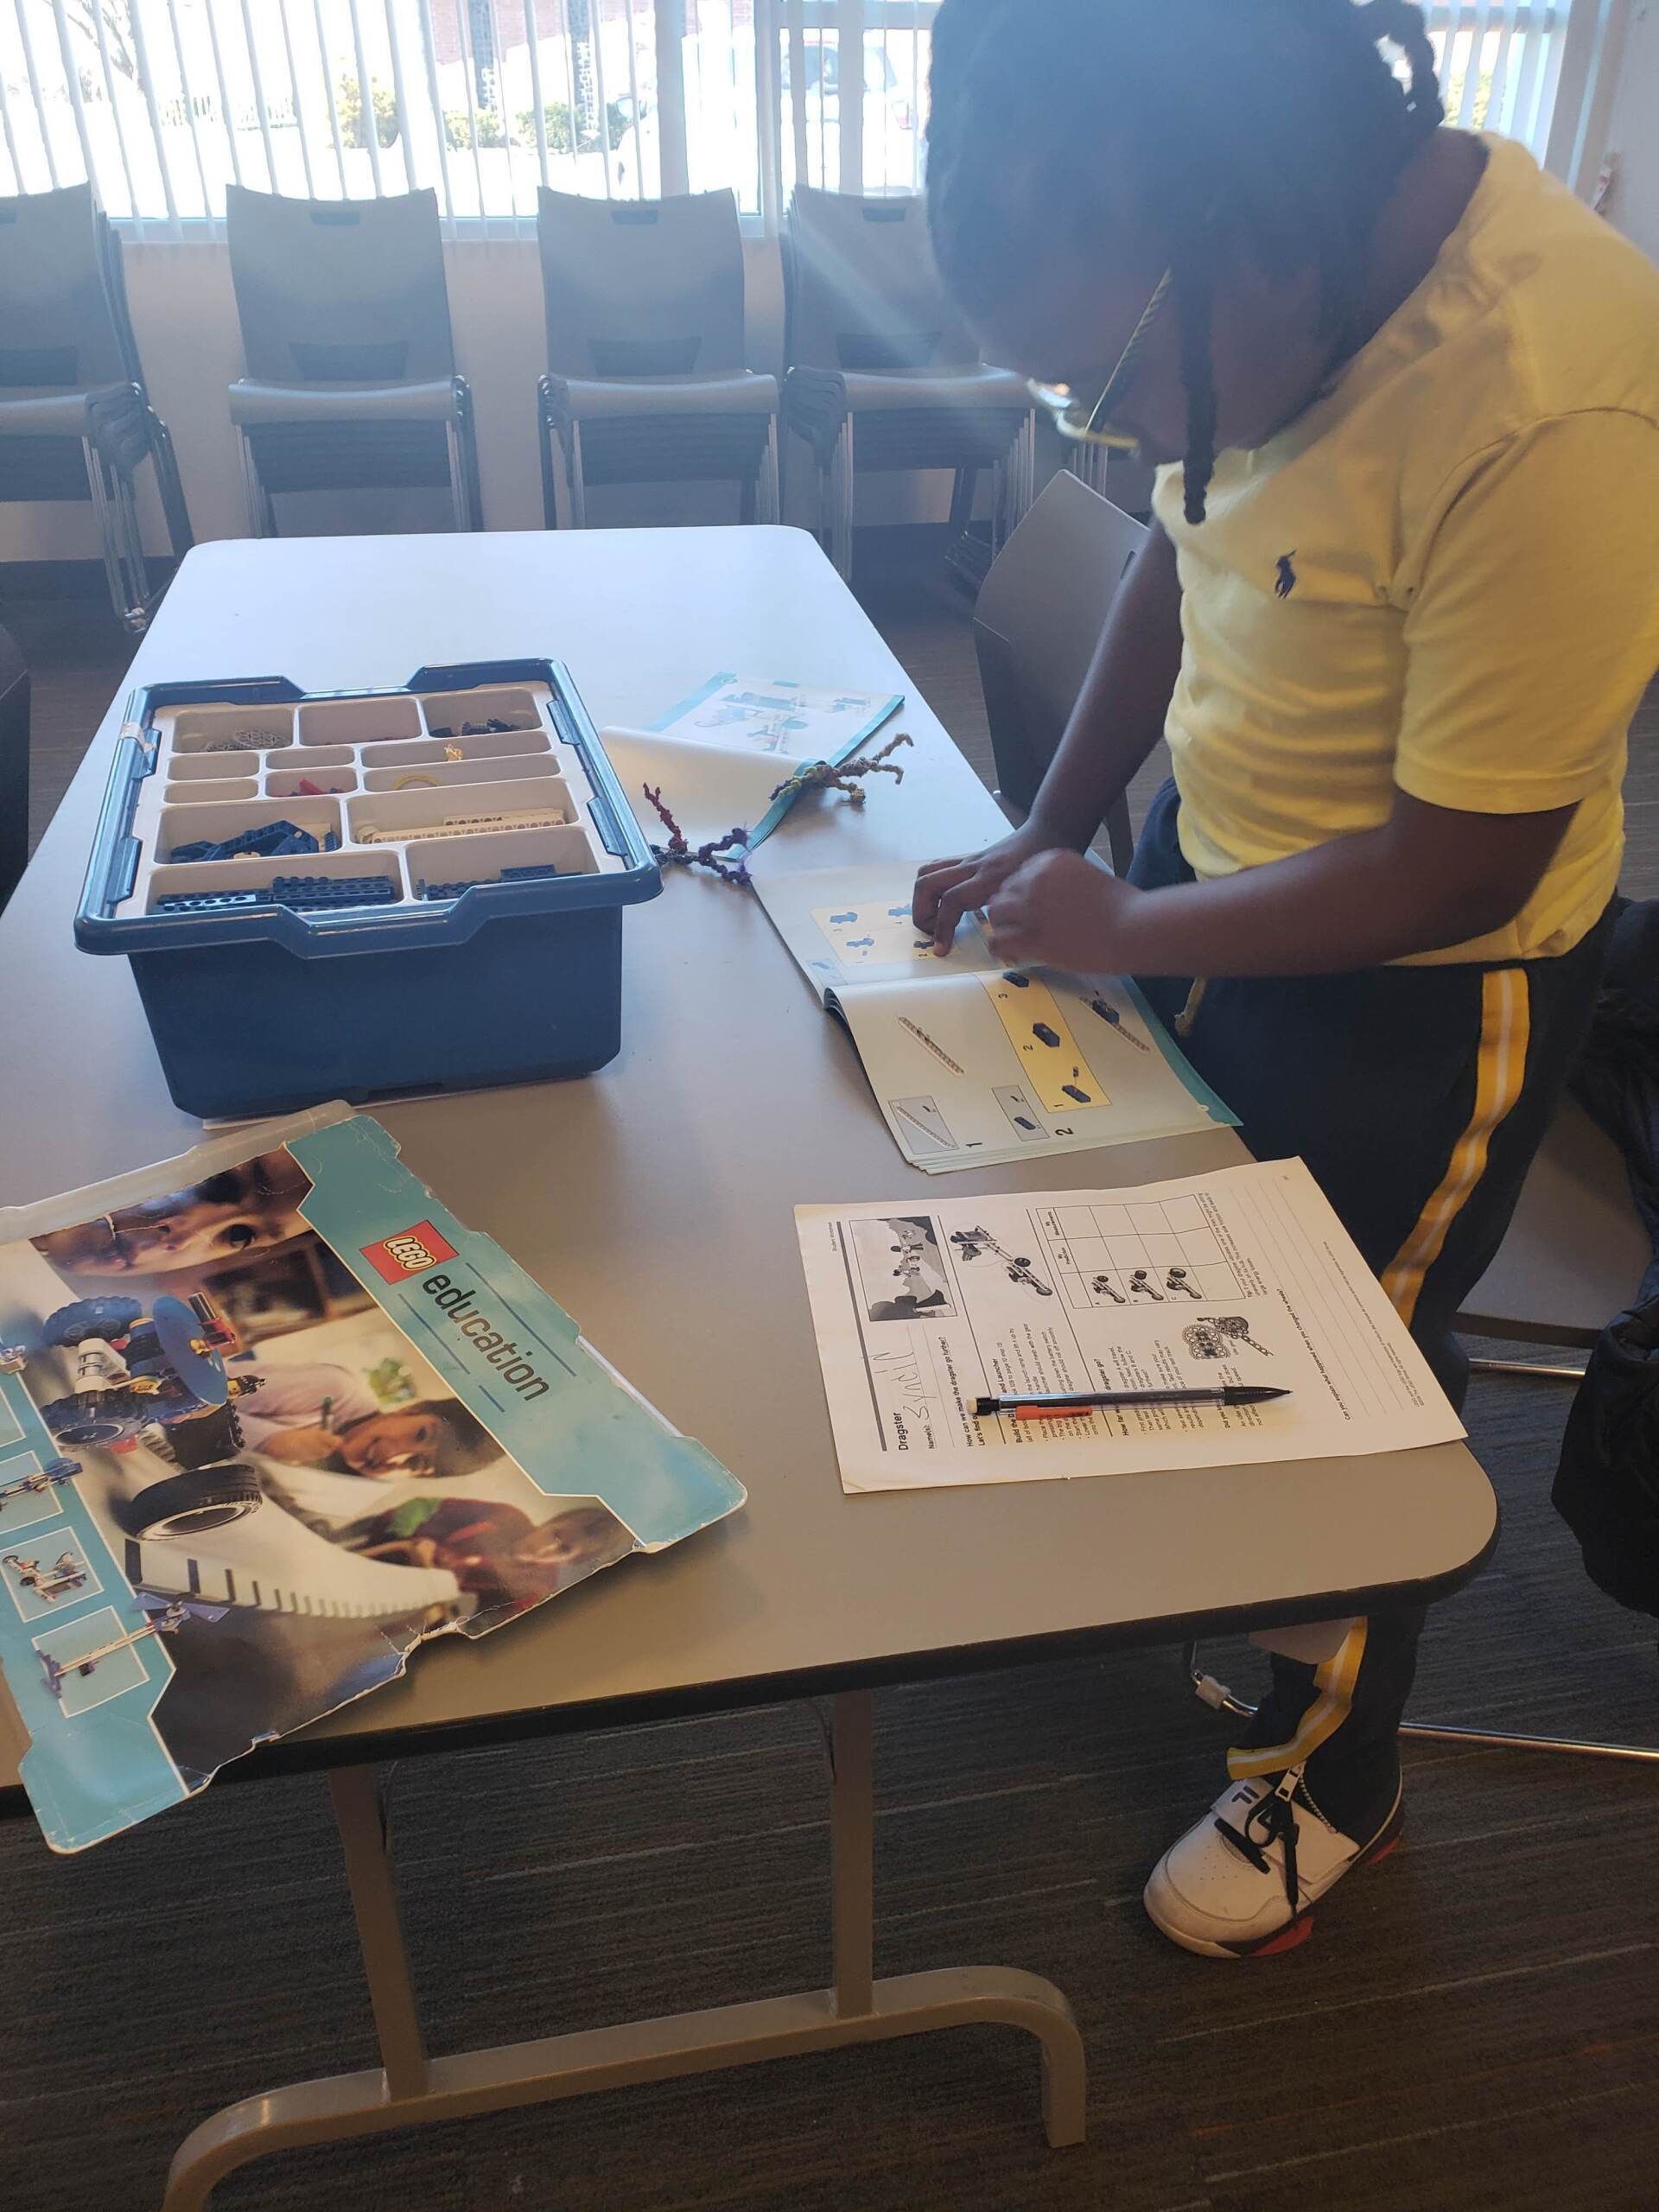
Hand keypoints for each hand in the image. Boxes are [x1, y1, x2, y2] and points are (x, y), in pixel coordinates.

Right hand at [912, 823, 1076, 951]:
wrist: (1048, 829)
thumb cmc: (1045, 862)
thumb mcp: (1038, 895)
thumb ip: (1020, 919)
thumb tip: (1007, 951)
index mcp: (990, 878)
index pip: (952, 902)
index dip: (941, 929)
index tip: (942, 949)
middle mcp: (974, 867)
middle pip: (928, 884)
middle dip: (922, 913)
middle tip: (933, 932)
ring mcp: (969, 860)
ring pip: (927, 873)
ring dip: (923, 899)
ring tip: (933, 919)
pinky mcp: (969, 858)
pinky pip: (939, 868)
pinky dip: (932, 886)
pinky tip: (943, 902)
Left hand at [985, 851, 1143, 972]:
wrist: (1135, 927)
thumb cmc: (1123, 906)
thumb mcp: (1089, 877)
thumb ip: (1064, 883)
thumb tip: (1049, 902)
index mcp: (1050, 860)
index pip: (1019, 874)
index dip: (1021, 894)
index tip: (1029, 909)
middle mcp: (1035, 879)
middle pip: (1004, 892)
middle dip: (1010, 910)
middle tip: (1018, 927)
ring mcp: (1031, 907)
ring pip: (996, 914)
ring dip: (1003, 928)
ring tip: (1012, 941)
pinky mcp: (1031, 936)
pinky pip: (999, 940)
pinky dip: (1000, 948)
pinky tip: (1009, 955)